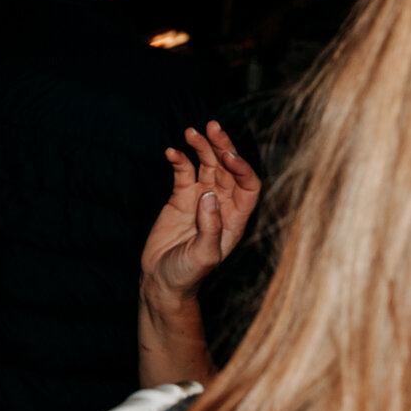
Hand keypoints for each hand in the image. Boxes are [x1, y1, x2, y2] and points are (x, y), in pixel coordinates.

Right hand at [140, 120, 260, 303]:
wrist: (162, 282)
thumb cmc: (188, 275)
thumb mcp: (203, 256)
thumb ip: (210, 226)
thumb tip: (210, 195)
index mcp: (235, 218)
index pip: (248, 184)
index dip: (241, 167)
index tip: (226, 156)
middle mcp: (222, 204)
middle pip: (228, 167)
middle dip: (222, 146)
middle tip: (212, 128)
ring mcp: (200, 198)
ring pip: (206, 164)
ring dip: (200, 147)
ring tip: (190, 132)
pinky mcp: (180, 197)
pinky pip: (182, 172)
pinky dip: (178, 160)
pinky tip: (171, 152)